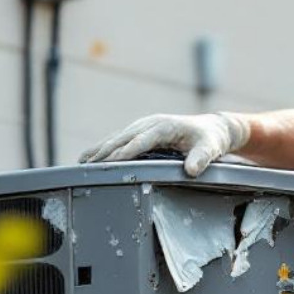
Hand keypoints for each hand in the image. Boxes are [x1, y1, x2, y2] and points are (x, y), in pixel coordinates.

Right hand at [78, 112, 249, 175]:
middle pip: (122, 138)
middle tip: (87, 167)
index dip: (125, 151)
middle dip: (104, 152)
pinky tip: (89, 158)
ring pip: (116, 138)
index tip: (110, 163)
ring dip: (99, 150)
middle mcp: (150, 123)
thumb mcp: (210, 149)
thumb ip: (201, 159)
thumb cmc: (210, 139)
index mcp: (164, 126)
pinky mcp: (140, 131)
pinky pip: (119, 139)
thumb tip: (191, 170)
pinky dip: (103, 148)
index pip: (140, 140)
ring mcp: (144, 126)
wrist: (212, 128)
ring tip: (81, 164)